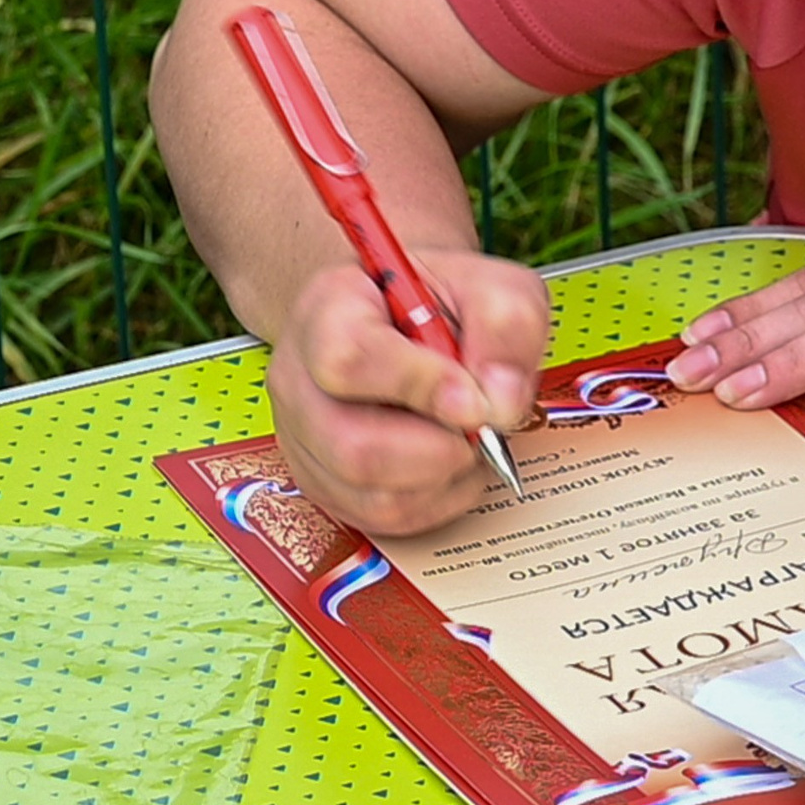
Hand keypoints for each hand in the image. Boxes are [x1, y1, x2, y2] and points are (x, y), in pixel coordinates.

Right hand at [264, 249, 550, 534]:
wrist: (398, 316)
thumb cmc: (438, 302)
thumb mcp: (489, 286)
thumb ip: (504, 327)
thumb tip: (499, 404)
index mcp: (328, 310)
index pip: (351, 360)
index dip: (420, 387)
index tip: (473, 399)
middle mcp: (299, 379)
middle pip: (353, 447)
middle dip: (440, 448)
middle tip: (480, 422)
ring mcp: (304, 439)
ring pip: (371, 494)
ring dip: (444, 477)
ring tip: (469, 436)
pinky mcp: (323, 483)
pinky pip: (382, 518)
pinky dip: (437, 499)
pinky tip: (452, 460)